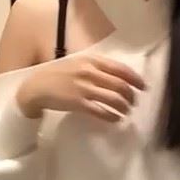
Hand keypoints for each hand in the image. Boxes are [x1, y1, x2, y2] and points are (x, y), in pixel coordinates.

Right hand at [16, 52, 145, 122]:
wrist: (36, 87)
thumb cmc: (57, 75)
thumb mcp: (77, 63)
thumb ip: (95, 67)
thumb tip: (116, 76)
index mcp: (91, 60)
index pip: (120, 68)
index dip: (135, 78)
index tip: (143, 86)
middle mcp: (89, 72)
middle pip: (120, 85)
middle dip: (131, 95)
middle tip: (134, 102)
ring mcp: (83, 88)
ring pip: (113, 98)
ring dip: (124, 107)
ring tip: (126, 112)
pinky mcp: (78, 103)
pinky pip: (101, 111)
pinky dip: (112, 116)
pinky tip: (116, 119)